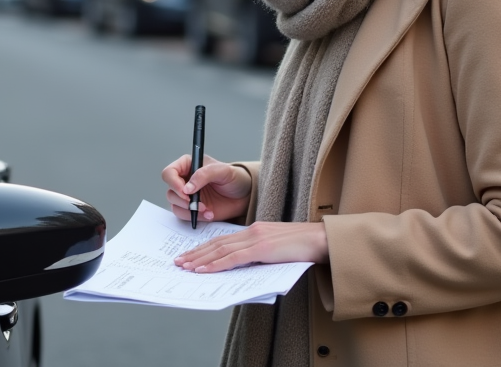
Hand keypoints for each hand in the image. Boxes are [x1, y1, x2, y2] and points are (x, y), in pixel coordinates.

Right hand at [161, 153, 251, 223]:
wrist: (244, 196)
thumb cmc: (235, 178)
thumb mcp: (223, 171)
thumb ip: (204, 175)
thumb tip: (187, 188)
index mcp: (188, 165)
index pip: (169, 173)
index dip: (173, 183)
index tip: (185, 192)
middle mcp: (185, 180)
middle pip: (170, 191)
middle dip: (182, 199)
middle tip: (195, 203)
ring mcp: (188, 196)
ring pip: (175, 205)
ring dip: (189, 210)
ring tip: (206, 209)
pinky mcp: (193, 209)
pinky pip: (185, 215)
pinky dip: (195, 217)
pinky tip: (209, 214)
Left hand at [174, 222, 328, 272]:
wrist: (322, 240)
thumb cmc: (303, 247)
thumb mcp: (276, 249)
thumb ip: (259, 254)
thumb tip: (244, 268)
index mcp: (255, 230)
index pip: (223, 240)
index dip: (204, 248)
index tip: (190, 256)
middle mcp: (252, 231)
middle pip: (217, 243)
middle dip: (195, 254)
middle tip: (179, 262)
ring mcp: (256, 239)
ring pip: (220, 250)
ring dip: (200, 260)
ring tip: (185, 267)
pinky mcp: (262, 248)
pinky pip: (234, 258)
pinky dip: (216, 264)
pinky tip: (203, 270)